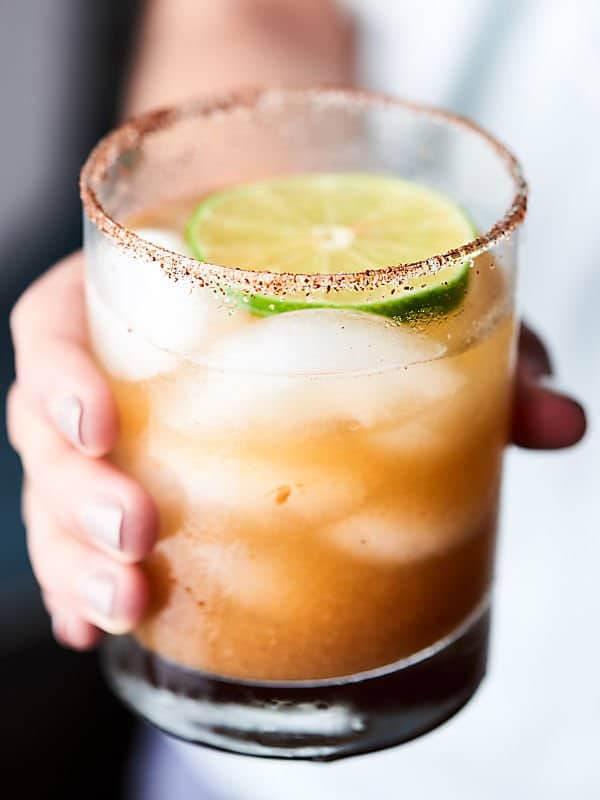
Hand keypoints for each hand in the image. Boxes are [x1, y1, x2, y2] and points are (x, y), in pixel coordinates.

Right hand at [7, 255, 585, 649]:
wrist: (288, 238)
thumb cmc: (325, 263)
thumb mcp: (398, 291)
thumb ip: (475, 349)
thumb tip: (562, 423)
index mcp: (135, 289)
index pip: (57, 328)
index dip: (59, 379)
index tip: (103, 427)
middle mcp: (109, 360)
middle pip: (46, 432)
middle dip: (75, 497)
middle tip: (138, 539)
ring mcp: (112, 423)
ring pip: (52, 492)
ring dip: (72, 556)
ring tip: (122, 607)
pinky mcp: (124, 473)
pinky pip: (74, 527)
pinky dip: (74, 579)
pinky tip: (99, 629)